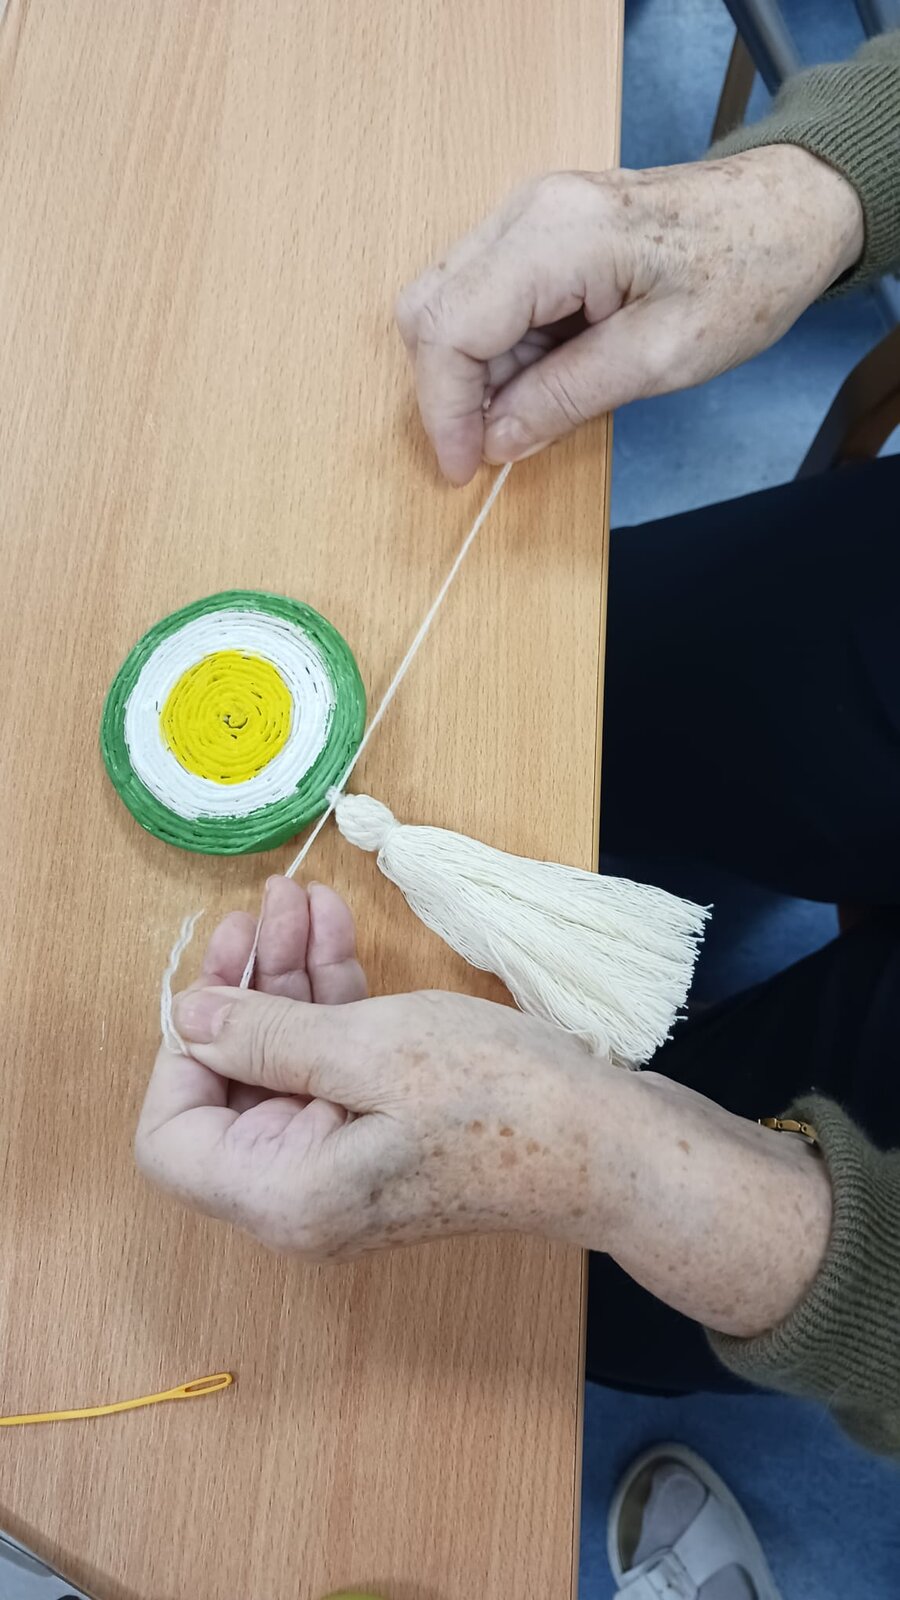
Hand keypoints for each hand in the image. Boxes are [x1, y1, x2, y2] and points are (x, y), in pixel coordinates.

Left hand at [136, 879, 831, 1338]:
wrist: (612, 1144)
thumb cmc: (499, 1098)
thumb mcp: (372, 1050)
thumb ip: (268, 1035)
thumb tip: (190, 1015)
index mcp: (283, 1194)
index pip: (172, 1137)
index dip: (183, 1054)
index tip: (219, 981)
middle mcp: (302, 1192)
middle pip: (232, 1087)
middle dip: (243, 991)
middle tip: (263, 911)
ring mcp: (346, 1162)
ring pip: (286, 1063)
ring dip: (289, 980)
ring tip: (301, 899)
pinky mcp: (386, 1131)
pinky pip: (335, 1065)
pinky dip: (332, 1000)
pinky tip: (335, 933)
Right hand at [396, 146, 863, 482]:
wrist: (783, 212)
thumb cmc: (742, 274)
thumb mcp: (659, 358)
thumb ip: (566, 399)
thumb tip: (495, 441)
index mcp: (554, 236)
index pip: (447, 328)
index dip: (445, 410)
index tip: (464, 467)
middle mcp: (525, 211)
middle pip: (429, 311)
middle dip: (451, 392)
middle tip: (494, 447)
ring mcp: (526, 215)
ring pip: (449, 306)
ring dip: (477, 375)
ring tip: (537, 410)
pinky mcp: (536, 230)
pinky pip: (483, 298)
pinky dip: (498, 352)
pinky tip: (544, 379)